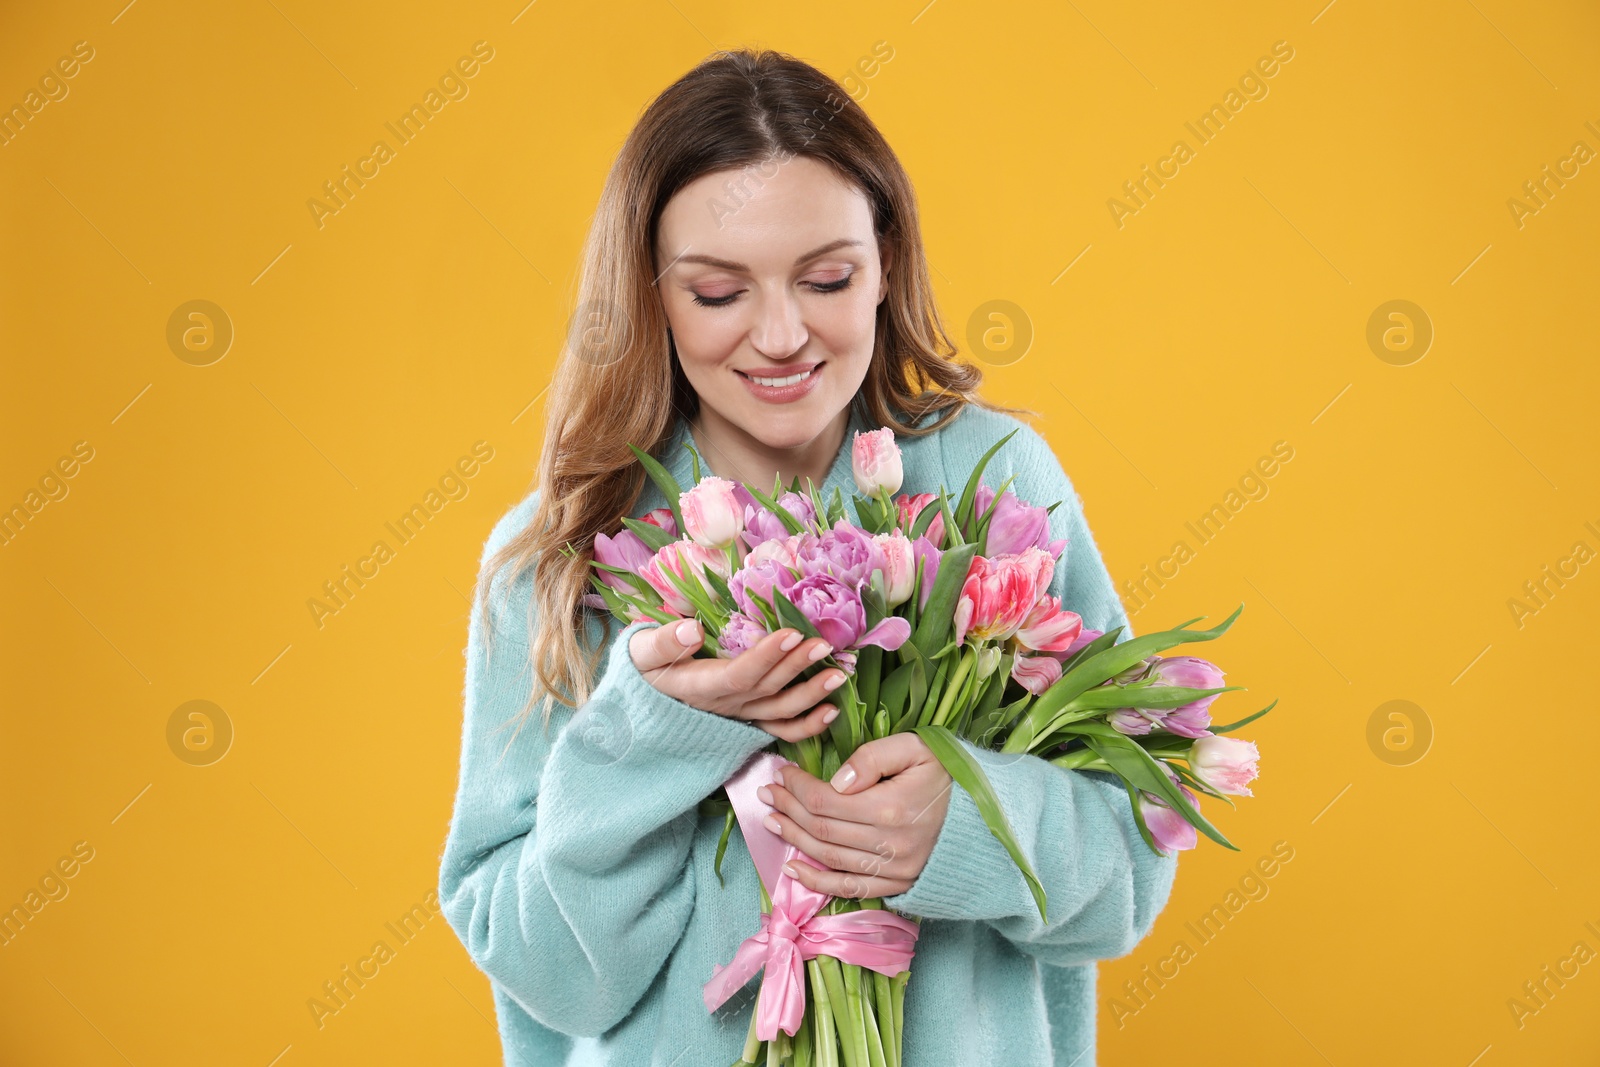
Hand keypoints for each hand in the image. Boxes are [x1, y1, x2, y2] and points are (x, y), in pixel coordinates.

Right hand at [628, 619, 843, 742]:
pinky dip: (807, 726)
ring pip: (779, 711)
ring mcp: (738, 717)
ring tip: (838, 675)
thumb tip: (689, 629)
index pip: (740, 674)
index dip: (767, 656)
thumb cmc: (642, 673)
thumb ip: (663, 642)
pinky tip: (831, 711)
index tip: (792, 633)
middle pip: (767, 689)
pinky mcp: (746, 721)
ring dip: (811, 695)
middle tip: (825, 644)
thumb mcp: (640, 654)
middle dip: (797, 667)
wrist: (639, 709)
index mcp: (700, 687)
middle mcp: (724, 706)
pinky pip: (779, 730)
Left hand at [758, 733, 952, 897]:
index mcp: (891, 808)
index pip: (826, 800)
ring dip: (795, 840)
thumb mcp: (916, 749)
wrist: (988, 815)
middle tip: (767, 794)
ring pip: (829, 858)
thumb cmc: (949, 775)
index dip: (798, 787)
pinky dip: (817, 882)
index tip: (782, 773)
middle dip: (789, 809)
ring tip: (772, 821)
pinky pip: (850, 889)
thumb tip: (836, 779)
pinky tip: (793, 869)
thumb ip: (873, 757)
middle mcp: (890, 845)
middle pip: (822, 829)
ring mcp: (894, 869)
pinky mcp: (898, 884)